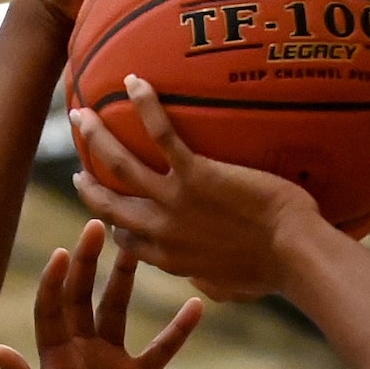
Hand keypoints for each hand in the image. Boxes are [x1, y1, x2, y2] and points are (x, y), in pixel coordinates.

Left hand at [0, 220, 201, 368]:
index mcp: (53, 361)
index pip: (52, 310)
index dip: (56, 282)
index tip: (64, 252)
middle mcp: (79, 356)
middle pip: (83, 299)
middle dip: (88, 264)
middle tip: (99, 226)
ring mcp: (108, 368)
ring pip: (117, 314)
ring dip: (125, 282)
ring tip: (137, 248)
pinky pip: (159, 352)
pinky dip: (176, 331)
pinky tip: (195, 305)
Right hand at [72, 78, 321, 300]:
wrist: (292, 254)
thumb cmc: (273, 272)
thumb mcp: (230, 287)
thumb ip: (209, 281)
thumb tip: (206, 284)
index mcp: (169, 258)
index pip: (127, 241)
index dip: (112, 225)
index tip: (106, 211)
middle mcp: (162, 230)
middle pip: (109, 204)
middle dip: (86, 183)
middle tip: (77, 165)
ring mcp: (175, 201)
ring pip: (121, 165)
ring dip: (96, 137)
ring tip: (81, 114)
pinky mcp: (195, 175)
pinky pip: (162, 134)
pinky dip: (145, 106)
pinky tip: (134, 81)